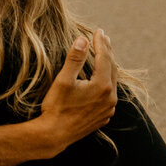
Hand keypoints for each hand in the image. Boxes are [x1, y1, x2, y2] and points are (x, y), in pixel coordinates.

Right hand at [35, 30, 117, 155]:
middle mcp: (110, 98)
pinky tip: (101, 78)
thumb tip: (83, 39)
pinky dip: (106, 81)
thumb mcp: (64, 80)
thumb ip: (75, 58)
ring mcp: (108, 108)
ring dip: (108, 66)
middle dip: (107, 51)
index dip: (100, 42)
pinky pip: (109, 94)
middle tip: (103, 37)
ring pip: (112, 81)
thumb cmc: (57, 107)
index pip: (104, 58)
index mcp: (102, 86)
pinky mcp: (103, 116)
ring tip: (104, 53)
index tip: (98, 30)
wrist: (54, 135)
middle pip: (111, 68)